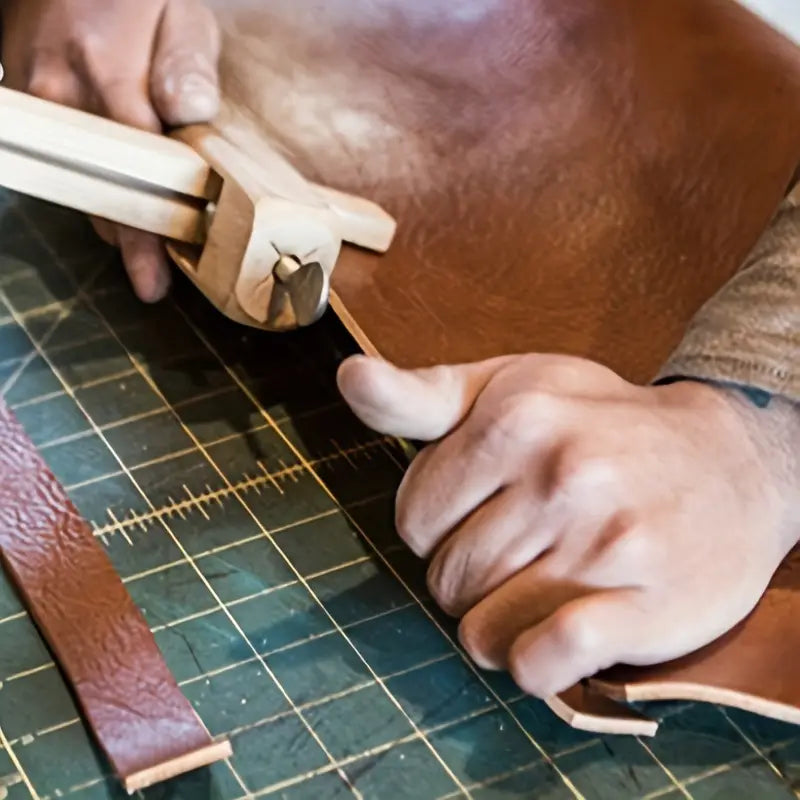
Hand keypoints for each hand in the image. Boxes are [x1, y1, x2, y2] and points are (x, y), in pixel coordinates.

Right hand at [1, 0, 219, 301]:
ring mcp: (33, 99)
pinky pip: (63, 162)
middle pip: (98, 190)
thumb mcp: (179, 11)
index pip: (133, 171)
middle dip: (130, 238)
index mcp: (104, 69)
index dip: (144, 233)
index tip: (153, 278)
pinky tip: (122, 190)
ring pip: (78, 183)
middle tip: (154, 274)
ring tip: (146, 238)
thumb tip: (191, 116)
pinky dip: (94, 182)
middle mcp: (59, 93)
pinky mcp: (23, 103)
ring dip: (114, 214)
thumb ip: (188, 63)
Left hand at [338, 353, 799, 696]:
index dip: (435, 526)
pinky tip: (551, 637)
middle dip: (463, 577)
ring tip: (530, 590)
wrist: (731, 458)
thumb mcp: (511, 388)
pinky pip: (544, 662)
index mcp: (517, 418)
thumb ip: (421, 395)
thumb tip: (348, 376)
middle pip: (445, 575)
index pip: (413, 516)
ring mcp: (607, 542)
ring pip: (482, 629)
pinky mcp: (647, 606)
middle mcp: (563, 475)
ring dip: (492, 626)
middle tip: (512, 553)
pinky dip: (532, 666)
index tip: (475, 513)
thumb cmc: (600, 422)